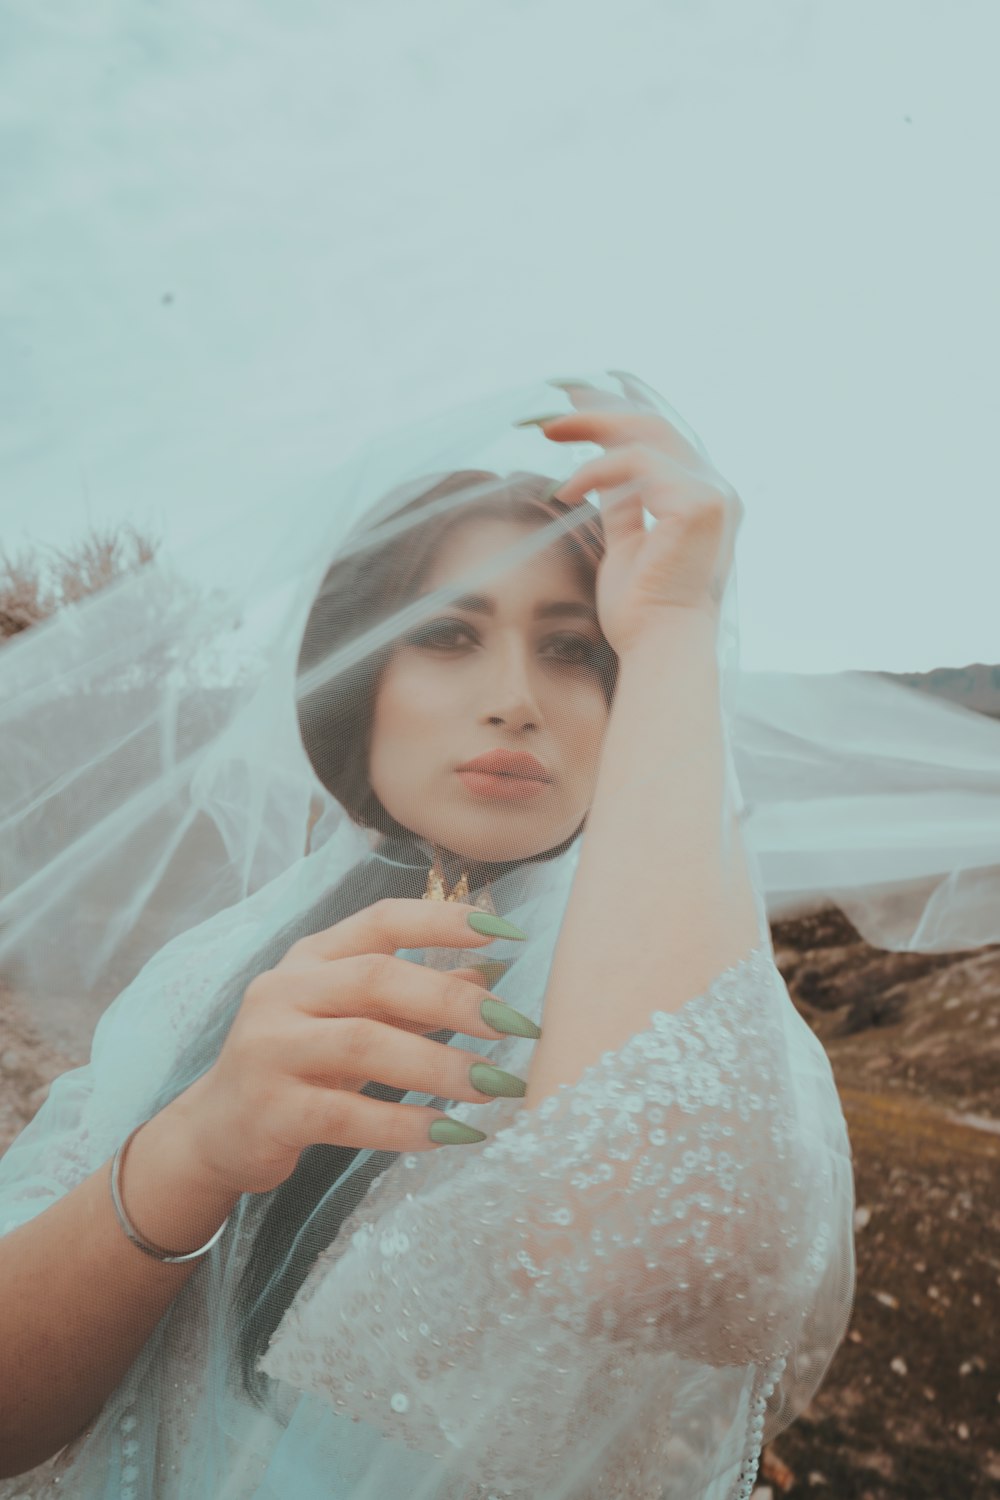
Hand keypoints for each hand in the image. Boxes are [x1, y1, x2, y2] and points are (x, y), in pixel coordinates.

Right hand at [177, 900, 532, 1195]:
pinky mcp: (269, 1110)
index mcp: (310, 959)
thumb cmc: (299, 1065)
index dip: (444, 921)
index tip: (509, 934)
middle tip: (515, 1027)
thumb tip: (488, 979)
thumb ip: (410, 999)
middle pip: (377, 978)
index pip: (381, 921)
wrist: (215, 1131)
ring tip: (495, 1087)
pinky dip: (404, 1124)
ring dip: (439, 1066)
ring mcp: (270, 1049)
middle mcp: (284, 992)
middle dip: (452, 1001)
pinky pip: (346, 1114)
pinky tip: (451, 1134)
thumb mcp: (351, 1020)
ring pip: (364, 1044)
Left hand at [525, 372, 743, 657]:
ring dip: (592, 429)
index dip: (618, 418)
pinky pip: (637, 462)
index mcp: (703, 500)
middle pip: (656, 426)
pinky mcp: (698, 502)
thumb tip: (598, 479)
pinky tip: (566, 490)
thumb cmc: (642, 613)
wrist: (659, 647)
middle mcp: (717, 490)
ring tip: (550, 434)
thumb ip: (622, 508)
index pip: (662, 441)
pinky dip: (595, 470)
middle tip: (552, 413)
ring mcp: (713, 493)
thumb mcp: (627, 547)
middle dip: (600, 412)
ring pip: (646, 435)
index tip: (574, 413)